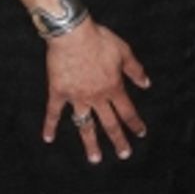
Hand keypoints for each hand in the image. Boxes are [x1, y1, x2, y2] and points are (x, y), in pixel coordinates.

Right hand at [41, 19, 148, 163]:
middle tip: (124, 154)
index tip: (140, 133)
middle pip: (110, 124)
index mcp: (113, 87)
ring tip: (95, 159)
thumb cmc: (98, 39)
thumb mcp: (123, 51)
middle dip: (118, 140)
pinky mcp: (59, 92)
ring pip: (85, 125)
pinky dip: (50, 125)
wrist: (72, 34)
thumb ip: (135, 70)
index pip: (127, 111)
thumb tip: (146, 84)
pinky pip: (54, 112)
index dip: (135, 123)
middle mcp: (97, 97)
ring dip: (91, 143)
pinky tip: (48, 138)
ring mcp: (77, 97)